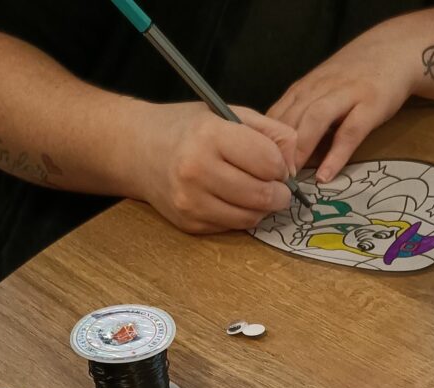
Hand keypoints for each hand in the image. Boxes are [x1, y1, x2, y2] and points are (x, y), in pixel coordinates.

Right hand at [132, 102, 297, 231]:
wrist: (139, 150)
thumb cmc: (187, 129)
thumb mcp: (228, 114)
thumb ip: (270, 132)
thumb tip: (295, 164)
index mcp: (210, 136)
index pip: (268, 161)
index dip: (281, 165)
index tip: (276, 163)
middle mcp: (197, 171)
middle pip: (263, 195)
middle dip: (279, 192)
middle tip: (277, 185)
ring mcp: (192, 202)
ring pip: (251, 217)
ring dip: (262, 208)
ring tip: (256, 191)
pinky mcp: (190, 223)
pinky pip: (232, 227)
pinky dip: (241, 215)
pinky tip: (232, 199)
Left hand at [268, 19, 417, 182]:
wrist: (394, 50)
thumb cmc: (353, 76)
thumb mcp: (321, 89)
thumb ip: (301, 113)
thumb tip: (277, 148)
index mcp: (304, 88)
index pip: (276, 115)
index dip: (263, 141)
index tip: (255, 167)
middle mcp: (320, 88)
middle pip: (291, 119)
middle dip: (278, 149)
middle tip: (269, 179)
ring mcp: (346, 95)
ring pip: (315, 121)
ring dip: (300, 150)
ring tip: (292, 177)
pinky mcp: (370, 105)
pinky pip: (350, 132)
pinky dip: (336, 155)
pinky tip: (325, 176)